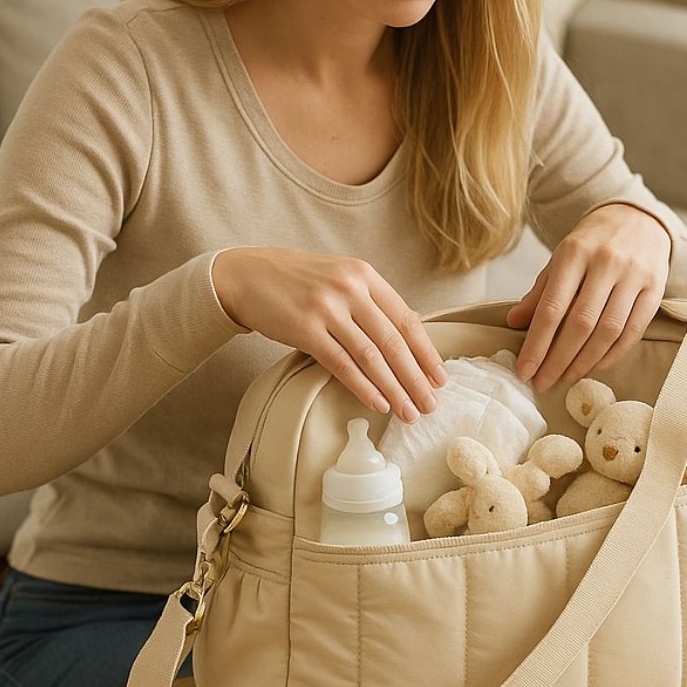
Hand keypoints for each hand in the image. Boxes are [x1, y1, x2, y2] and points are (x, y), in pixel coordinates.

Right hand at [212, 247, 445, 421]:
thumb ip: (369, 302)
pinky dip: (363, 387)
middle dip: (416, 378)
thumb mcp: (340, 278)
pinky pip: (342, 364)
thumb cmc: (297, 281)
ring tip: (408, 411)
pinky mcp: (304, 329)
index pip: (406, 319)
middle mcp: (350, 289)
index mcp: (365, 275)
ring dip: (394, 389)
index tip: (440, 378)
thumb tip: (403, 339)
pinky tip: (378, 403)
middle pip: (393, 342)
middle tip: (430, 404)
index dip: (426, 352)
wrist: (246, 275)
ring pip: (371, 357)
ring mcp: (328, 309)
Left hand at [506, 205, 671, 391]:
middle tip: (544, 382)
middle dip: (558, 359)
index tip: (525, 370)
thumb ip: (540, 291)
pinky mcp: (656, 288)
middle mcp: (606, 263)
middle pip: (580, 323)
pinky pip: (633, 330)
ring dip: (585, 361)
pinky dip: (613, 354)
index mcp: (575, 253)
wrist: (637, 218)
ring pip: (608, 330)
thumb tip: (513, 322)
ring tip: (567, 377)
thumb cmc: (592, 244)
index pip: (552, 307)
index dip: (537, 344)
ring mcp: (634, 275)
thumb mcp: (561, 259)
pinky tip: (596, 366)